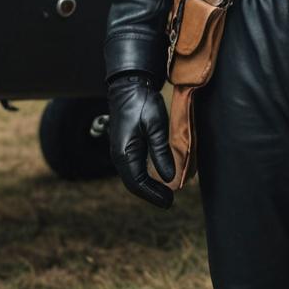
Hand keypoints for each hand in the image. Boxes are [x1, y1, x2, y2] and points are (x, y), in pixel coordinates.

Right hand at [106, 71, 175, 208]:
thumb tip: (168, 177)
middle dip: (151, 194)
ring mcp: (121, 150)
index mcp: (124, 153)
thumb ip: (161, 151)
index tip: (169, 202)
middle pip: (134, 183)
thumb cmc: (142, 103)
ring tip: (166, 193)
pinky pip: (134, 167)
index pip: (137, 183)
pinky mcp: (126, 145)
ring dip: (148, 187)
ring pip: (133, 176)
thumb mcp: (155, 125)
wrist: (129, 85)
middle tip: (170, 201)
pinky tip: (157, 177)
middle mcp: (119, 155)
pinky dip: (145, 176)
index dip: (153, 195)